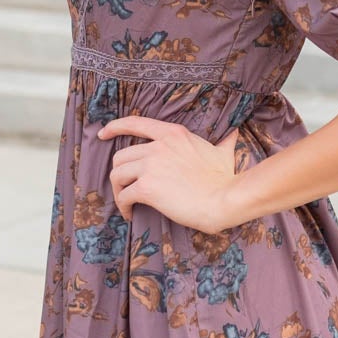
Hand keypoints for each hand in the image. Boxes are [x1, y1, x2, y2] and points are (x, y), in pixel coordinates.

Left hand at [97, 114, 241, 232]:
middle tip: (126, 187)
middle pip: (121, 155)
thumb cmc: (225, 179)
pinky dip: (123, 206)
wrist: (225, 199)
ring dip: (119, 190)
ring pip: (117, 174)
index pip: (135, 123)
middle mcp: (158, 146)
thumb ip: (224, 141)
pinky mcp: (147, 188)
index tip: (103, 134)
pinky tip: (130, 214)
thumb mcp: (223, 152)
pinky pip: (124, 196)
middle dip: (120, 173)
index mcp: (172, 134)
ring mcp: (151, 166)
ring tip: (127, 202)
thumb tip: (234, 133)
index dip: (114, 127)